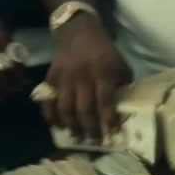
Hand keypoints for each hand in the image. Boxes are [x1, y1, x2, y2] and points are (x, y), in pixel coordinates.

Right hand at [40, 17, 129, 139]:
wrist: (79, 33)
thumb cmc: (105, 53)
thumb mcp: (120, 65)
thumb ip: (122, 86)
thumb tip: (126, 110)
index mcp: (103, 73)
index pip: (105, 101)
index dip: (109, 119)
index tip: (114, 133)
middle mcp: (82, 77)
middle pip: (84, 109)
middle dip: (90, 128)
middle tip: (94, 140)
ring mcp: (64, 78)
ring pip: (65, 108)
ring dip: (71, 126)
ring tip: (77, 137)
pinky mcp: (51, 78)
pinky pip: (48, 101)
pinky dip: (51, 115)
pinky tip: (57, 126)